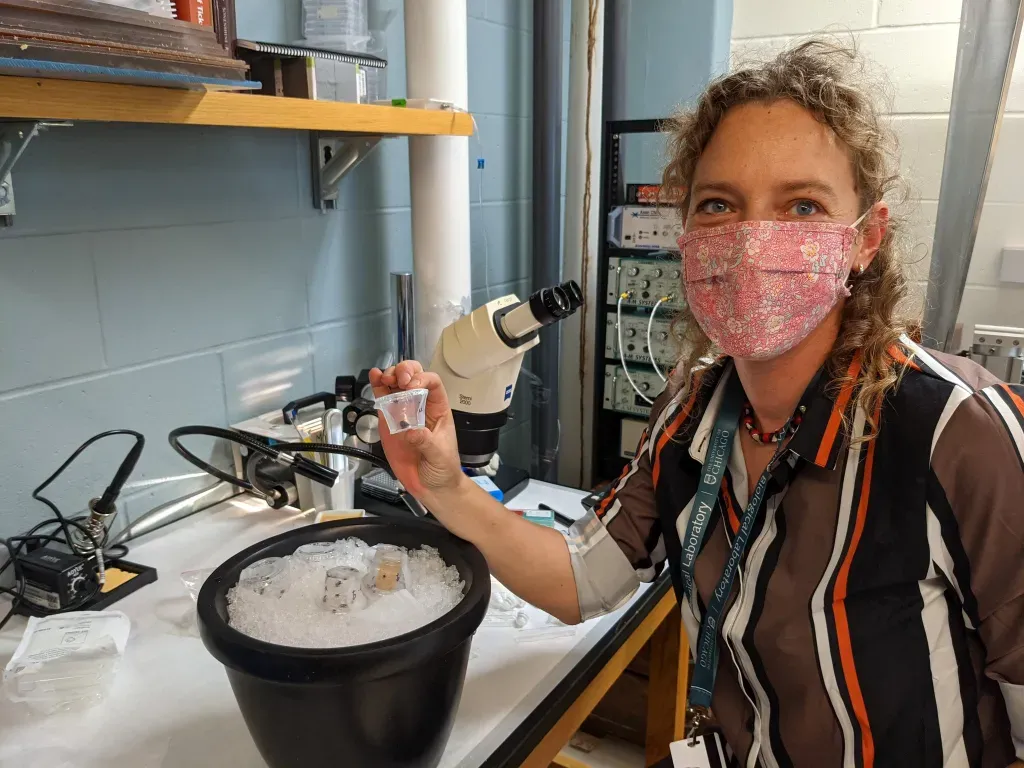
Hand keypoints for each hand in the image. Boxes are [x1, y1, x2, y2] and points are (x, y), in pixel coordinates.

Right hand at [369, 361, 463, 499]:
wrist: (431, 487)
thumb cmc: (442, 469)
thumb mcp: (439, 456)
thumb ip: (426, 442)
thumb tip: (410, 430)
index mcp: (438, 409)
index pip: (432, 383)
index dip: (422, 379)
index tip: (412, 387)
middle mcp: (420, 406)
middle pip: (414, 376)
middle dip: (405, 371)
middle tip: (399, 381)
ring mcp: (403, 412)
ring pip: (396, 384)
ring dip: (390, 375)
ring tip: (384, 378)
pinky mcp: (388, 421)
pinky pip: (383, 400)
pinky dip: (378, 386)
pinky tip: (374, 376)